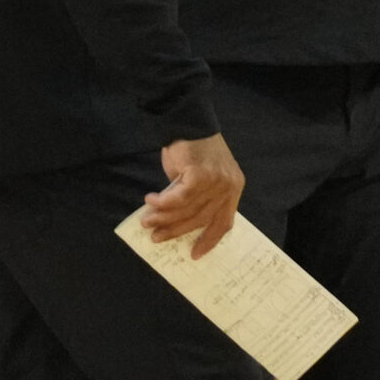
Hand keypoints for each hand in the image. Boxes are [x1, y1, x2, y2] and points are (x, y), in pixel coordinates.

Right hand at [144, 134, 244, 258]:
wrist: (189, 124)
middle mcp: (229, 187)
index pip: (224, 222)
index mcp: (233, 189)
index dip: (210, 240)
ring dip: (163, 218)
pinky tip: (150, 201)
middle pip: (201, 219)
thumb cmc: (194, 152)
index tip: (195, 255)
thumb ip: (196, 199)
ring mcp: (217, 181)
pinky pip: (178, 198)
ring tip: (146, 220)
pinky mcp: (201, 175)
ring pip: (186, 210)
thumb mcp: (201, 178)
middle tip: (155, 237)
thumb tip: (175, 225)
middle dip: (175, 231)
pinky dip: (162, 203)